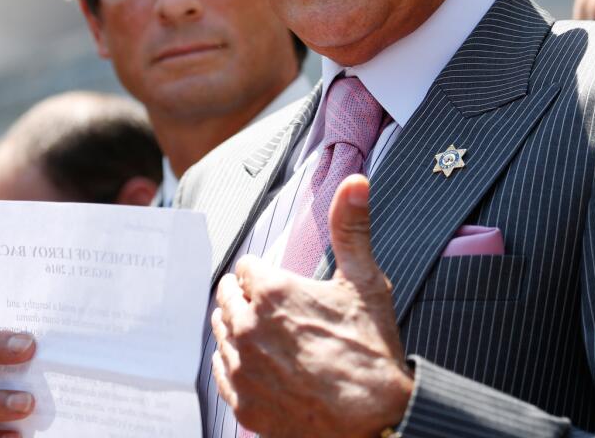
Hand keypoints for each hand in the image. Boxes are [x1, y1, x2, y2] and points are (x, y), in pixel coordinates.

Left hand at [212, 174, 413, 437]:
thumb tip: (356, 180)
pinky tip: (266, 366)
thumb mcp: (365, 282)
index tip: (287, 288)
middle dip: (248, 297)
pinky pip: (221, 370)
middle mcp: (246, 326)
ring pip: (221, 331)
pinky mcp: (241, 401)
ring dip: (240, 328)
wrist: (373, 422)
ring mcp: (240, 366)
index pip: (246, 267)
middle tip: (280, 311)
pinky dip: (237, 364)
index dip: (268, 274)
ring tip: (275, 338)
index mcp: (272, 291)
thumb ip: (352, 227)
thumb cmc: (371, 351)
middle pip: (226, 295)